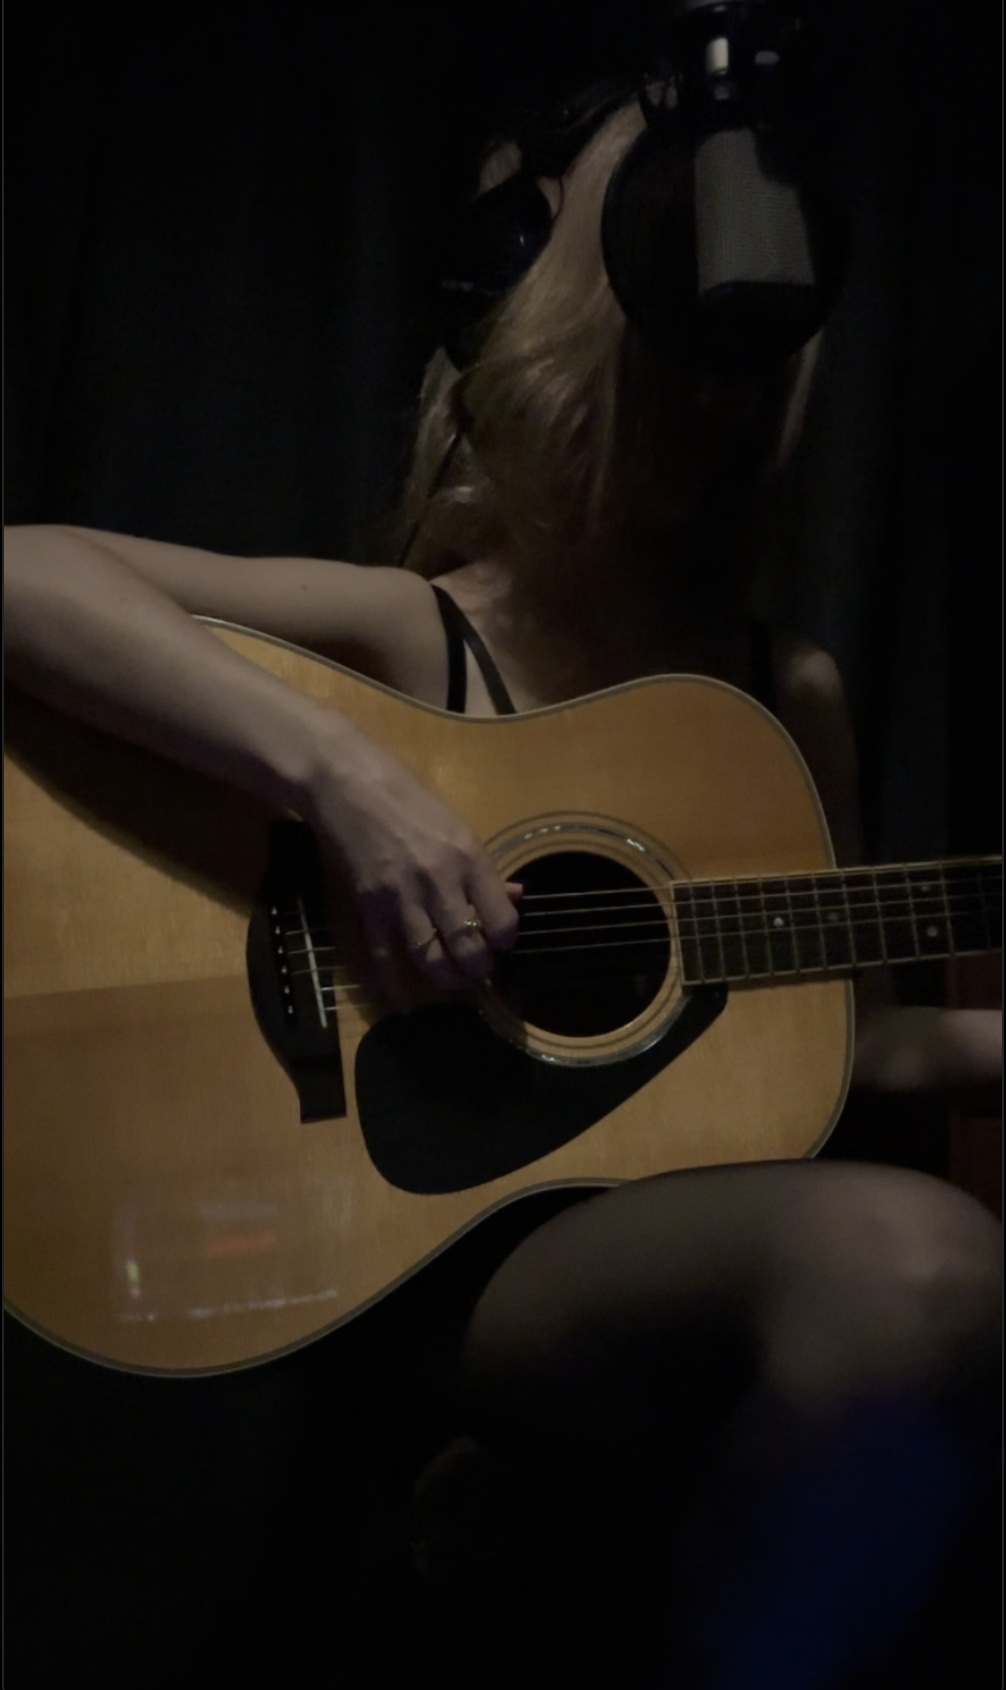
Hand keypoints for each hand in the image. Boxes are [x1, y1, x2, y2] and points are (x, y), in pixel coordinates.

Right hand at [302, 718, 520, 1010]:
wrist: (348, 785)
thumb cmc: (409, 799)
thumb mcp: (458, 826)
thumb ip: (485, 869)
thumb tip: (515, 898)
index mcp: (469, 858)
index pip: (502, 921)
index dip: (505, 941)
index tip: (499, 943)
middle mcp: (440, 881)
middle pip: (468, 948)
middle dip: (477, 970)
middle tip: (476, 972)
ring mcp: (402, 897)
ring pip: (431, 961)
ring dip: (446, 980)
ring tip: (451, 982)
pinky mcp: (369, 907)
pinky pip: (385, 958)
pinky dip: (396, 987)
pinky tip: (404, 1004)